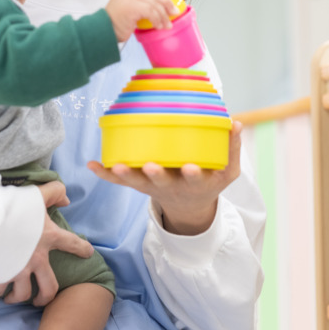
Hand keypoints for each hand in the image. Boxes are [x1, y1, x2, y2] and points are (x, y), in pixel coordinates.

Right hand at [0, 183, 92, 306]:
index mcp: (49, 237)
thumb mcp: (39, 194)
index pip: (72, 243)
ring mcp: (18, 268)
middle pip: (49, 287)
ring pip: (23, 294)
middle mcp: (37, 258)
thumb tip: (66, 200)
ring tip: (13, 298)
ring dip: (18, 298)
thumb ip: (55, 192)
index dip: (82, 248)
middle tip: (42, 299)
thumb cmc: (15, 203)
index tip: (88, 253)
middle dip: (46, 297)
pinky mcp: (0, 272)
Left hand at [87, 120, 243, 235]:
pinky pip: (120, 182)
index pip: (195, 179)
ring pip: (136, 183)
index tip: (191, 167)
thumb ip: (232, 149)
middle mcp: (172, 187)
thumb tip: (236, 122)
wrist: (189, 206)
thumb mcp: (228, 172)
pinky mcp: (139, 185)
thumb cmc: (209, 180)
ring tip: (113, 165)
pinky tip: (92, 165)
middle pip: (161, 182)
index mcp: (196, 183)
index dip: (193, 174)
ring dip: (124, 175)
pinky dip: (105, 174)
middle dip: (155, 175)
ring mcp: (153, 187)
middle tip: (149, 166)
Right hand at [105, 0, 176, 41]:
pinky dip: (157, 20)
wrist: (103, 30)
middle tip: (174, 12)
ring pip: (155, 4)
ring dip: (163, 16)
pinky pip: (151, 12)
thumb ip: (139, 6)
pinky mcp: (133, 6)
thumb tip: (157, 10)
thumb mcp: (127, 10)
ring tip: (166, 25)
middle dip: (167, 3)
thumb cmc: (114, 24)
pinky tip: (158, 26)